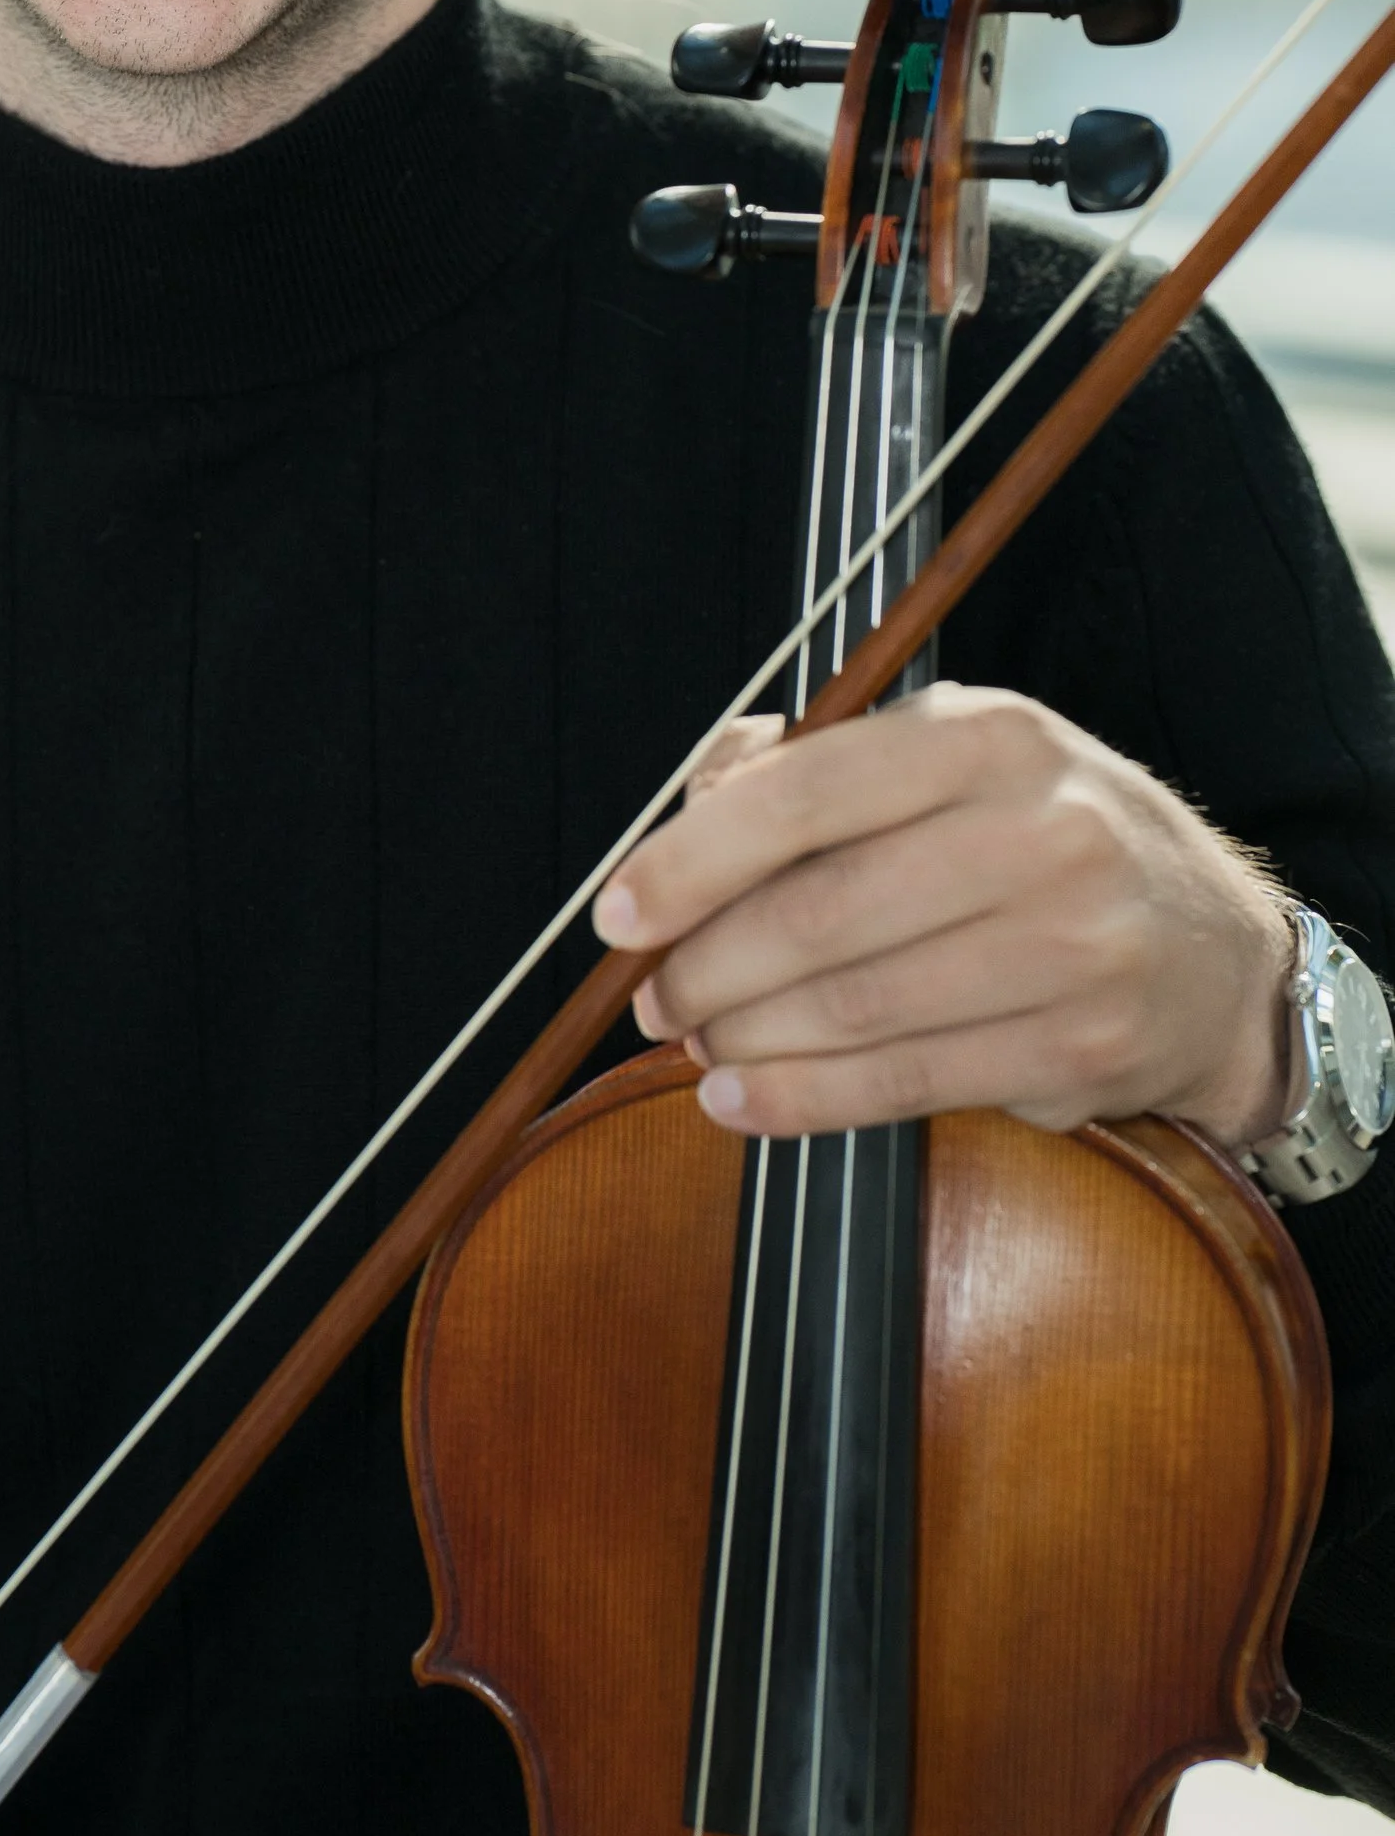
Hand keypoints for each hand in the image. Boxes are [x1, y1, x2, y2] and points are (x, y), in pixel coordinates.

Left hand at [589, 684, 1296, 1147]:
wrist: (1216, 953)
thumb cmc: (1044, 843)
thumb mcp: (950, 760)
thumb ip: (810, 764)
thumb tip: (692, 803)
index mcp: (989, 734)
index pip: (806, 792)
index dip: (691, 859)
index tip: (619, 912)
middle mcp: (1042, 829)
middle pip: (820, 912)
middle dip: (704, 965)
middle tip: (651, 996)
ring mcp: (1071, 943)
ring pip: (855, 1006)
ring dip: (743, 1038)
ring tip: (692, 1043)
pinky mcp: (1079, 1045)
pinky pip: (906, 1082)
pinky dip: (803, 1100)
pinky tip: (743, 1100)